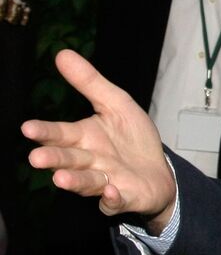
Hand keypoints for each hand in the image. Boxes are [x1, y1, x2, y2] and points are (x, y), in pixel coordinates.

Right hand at [22, 49, 176, 228]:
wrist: (157, 171)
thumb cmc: (131, 138)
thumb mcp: (116, 104)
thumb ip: (90, 82)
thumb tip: (62, 54)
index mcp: (84, 138)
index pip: (61, 133)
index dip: (45, 131)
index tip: (27, 128)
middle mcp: (89, 161)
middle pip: (68, 159)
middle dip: (53, 158)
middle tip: (37, 157)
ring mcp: (104, 181)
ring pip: (85, 182)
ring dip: (73, 181)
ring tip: (60, 178)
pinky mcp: (122, 198)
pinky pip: (114, 201)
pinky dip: (111, 198)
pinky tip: (110, 192)